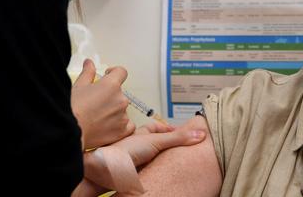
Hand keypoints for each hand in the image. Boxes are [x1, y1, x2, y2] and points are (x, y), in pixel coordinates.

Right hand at [71, 59, 134, 149]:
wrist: (68, 132)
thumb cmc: (71, 109)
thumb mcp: (78, 86)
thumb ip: (87, 73)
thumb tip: (89, 63)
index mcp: (111, 85)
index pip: (122, 72)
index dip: (114, 73)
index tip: (108, 76)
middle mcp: (120, 99)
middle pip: (120, 93)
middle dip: (110, 96)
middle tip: (94, 103)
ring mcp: (123, 116)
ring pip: (122, 109)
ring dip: (113, 111)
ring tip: (96, 117)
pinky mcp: (122, 131)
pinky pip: (128, 125)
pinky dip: (120, 125)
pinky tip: (107, 126)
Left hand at [84, 122, 205, 190]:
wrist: (102, 173)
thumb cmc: (119, 153)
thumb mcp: (154, 142)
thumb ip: (177, 138)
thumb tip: (200, 133)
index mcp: (140, 134)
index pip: (156, 127)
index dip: (169, 128)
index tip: (183, 131)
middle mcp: (136, 146)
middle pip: (155, 143)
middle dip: (167, 144)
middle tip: (182, 146)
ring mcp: (133, 161)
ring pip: (150, 158)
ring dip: (159, 159)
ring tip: (174, 162)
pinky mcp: (131, 174)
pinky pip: (146, 172)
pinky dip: (153, 172)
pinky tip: (158, 174)